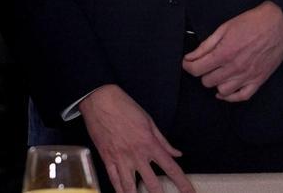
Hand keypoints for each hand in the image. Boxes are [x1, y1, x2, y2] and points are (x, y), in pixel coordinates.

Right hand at [79, 85, 193, 192]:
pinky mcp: (106, 157)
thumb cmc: (124, 106)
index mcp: (150, 144)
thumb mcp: (149, 121)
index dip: (183, 184)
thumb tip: (177, 153)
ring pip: (130, 186)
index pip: (171, 169)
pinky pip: (113, 179)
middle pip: (152, 184)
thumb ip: (163, 141)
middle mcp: (137, 155)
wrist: (99, 99)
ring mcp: (120, 158)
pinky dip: (119, 190)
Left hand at [182, 1, 282, 101]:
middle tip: (203, 64)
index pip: (196, 69)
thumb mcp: (223, 29)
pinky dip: (231, 97)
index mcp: (224, 53)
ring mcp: (248, 76)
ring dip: (216, 83)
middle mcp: (235, 68)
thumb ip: (205, 45)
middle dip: (202, 72)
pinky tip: (225, 91)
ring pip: (222, 91)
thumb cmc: (251, 23)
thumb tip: (191, 57)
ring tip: (216, 74)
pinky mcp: (259, 80)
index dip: (187, 66)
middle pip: (207, 81)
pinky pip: (242, 96)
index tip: (187, 62)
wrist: (278, 23)